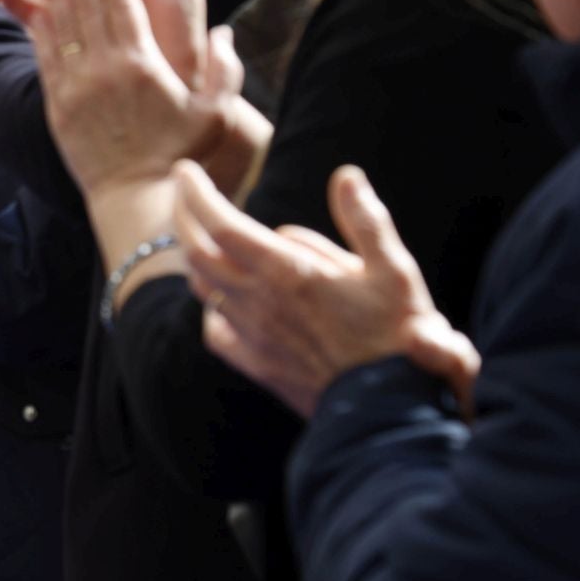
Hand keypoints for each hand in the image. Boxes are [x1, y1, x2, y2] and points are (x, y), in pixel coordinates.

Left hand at [174, 162, 481, 418]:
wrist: (387, 410)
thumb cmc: (396, 337)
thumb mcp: (393, 270)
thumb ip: (365, 220)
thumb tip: (345, 175)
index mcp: (286, 273)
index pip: (220, 224)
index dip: (196, 195)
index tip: (185, 171)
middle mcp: (258, 302)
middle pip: (197, 253)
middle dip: (184, 217)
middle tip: (185, 192)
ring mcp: (252, 336)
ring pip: (204, 288)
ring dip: (196, 256)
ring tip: (204, 235)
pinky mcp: (256, 364)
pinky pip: (216, 330)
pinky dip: (211, 307)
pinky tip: (223, 299)